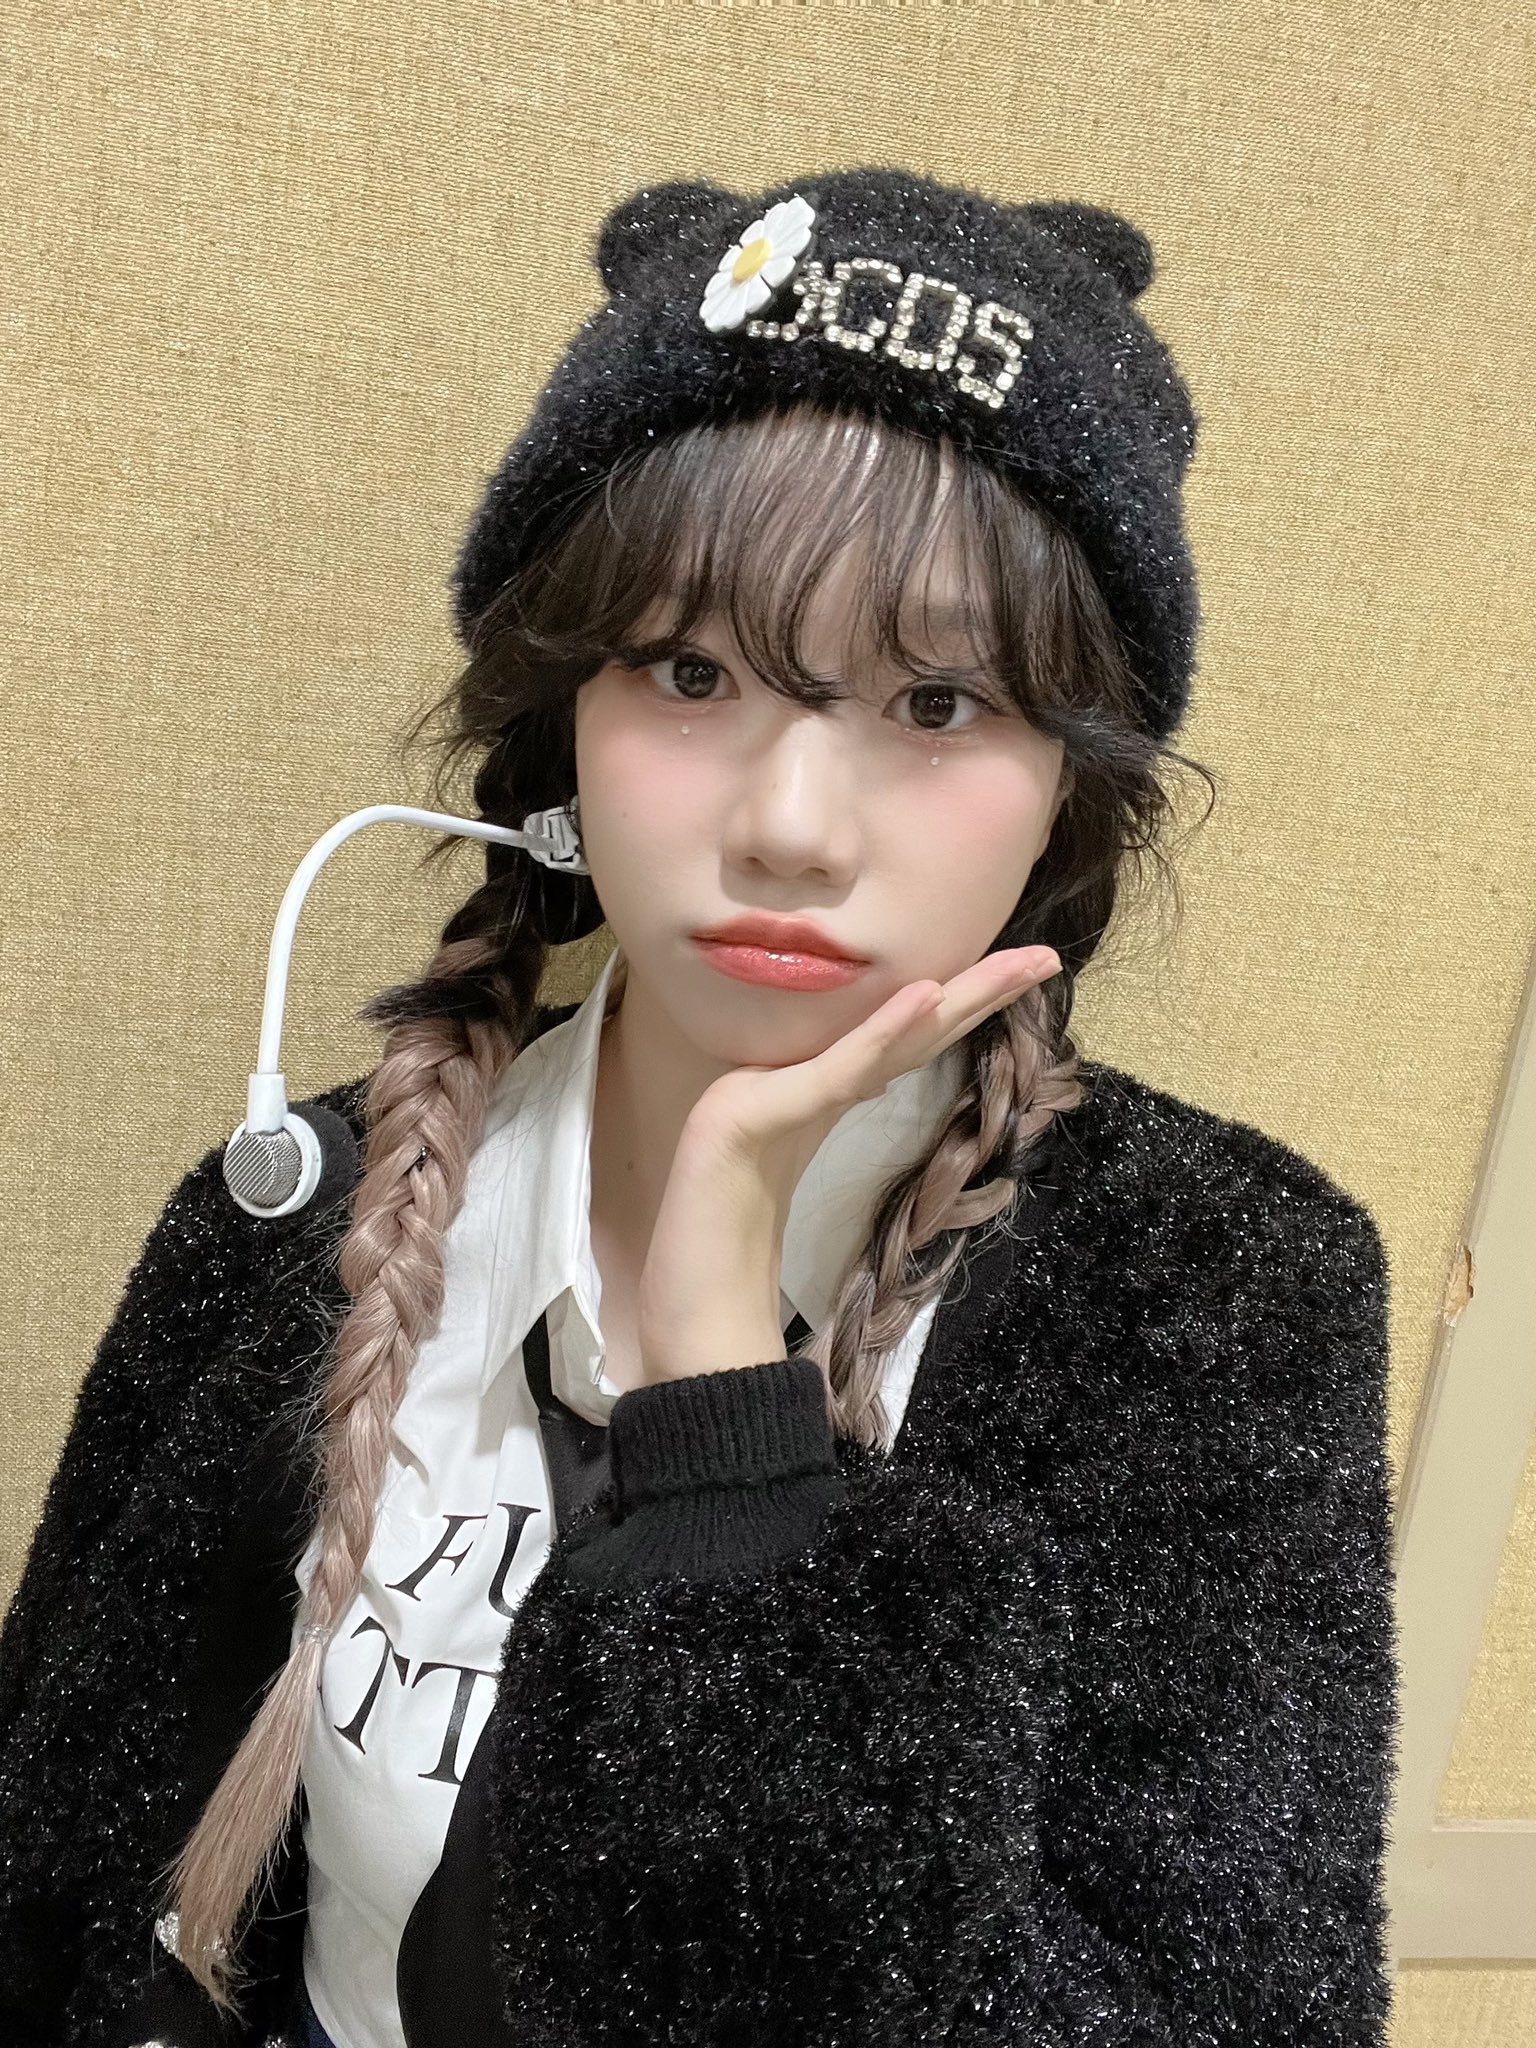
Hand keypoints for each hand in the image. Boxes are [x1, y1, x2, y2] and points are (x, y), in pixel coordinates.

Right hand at [635, 946, 1062, 1383]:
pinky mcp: (744, 1120)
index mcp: (811, 1098)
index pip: (900, 1045)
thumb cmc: (724, 1258)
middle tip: (1046, 958)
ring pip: (872, 1039)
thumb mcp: (790, 1173)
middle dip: (976, 989)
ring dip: (947, 998)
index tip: (1024, 980)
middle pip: (898, 1030)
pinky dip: (878, 1035)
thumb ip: (826, 1115)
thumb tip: (879, 1076)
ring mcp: (760, 1095)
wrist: (683, 1319)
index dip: (960, 1008)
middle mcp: (788, 1083)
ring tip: (1009, 966)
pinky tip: (923, 1000)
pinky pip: (827, 1077)